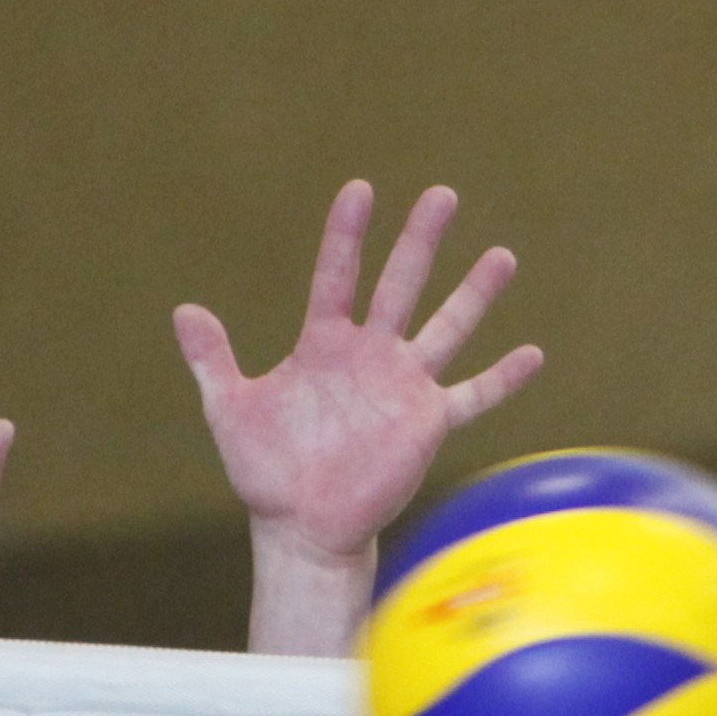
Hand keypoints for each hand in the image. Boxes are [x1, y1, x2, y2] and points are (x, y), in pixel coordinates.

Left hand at [173, 181, 543, 566]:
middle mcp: (370, 354)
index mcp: (324, 343)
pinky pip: (472, 397)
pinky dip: (502, 379)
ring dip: (474, 294)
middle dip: (420, 241)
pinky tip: (532, 354)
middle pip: (400, 285)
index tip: (360, 189)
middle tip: (442, 194)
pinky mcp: (427, 423)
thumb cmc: (267, 469)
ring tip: (502, 255)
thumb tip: (184, 310)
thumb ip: (213, 361)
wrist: (302, 526)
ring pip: (447, 328)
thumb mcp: (231, 411)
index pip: (337, 276)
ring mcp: (403, 386)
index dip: (347, 234)